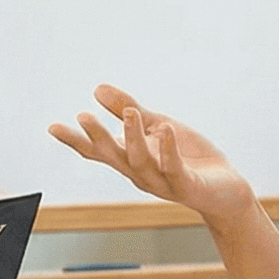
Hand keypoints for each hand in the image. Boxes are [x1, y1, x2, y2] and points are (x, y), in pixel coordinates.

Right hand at [49, 84, 256, 221]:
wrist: (225, 190)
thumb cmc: (189, 158)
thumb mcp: (157, 126)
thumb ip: (127, 110)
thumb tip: (97, 88)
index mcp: (131, 159)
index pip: (98, 151)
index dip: (76, 140)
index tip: (53, 126)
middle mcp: (141, 173)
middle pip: (115, 157)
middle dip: (99, 138)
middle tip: (83, 117)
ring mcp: (163, 182)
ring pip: (141, 162)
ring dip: (134, 137)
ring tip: (130, 111)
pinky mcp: (187, 185)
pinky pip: (174, 168)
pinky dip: (169, 150)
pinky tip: (166, 130)